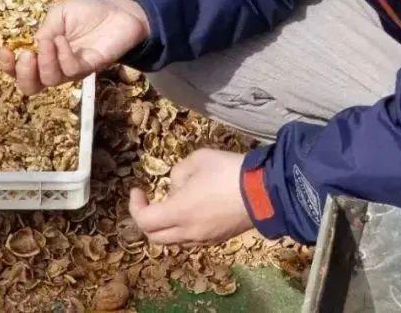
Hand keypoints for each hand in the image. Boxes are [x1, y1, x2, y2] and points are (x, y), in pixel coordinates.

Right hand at [0, 0, 148, 94]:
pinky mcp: (89, 67)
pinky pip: (71, 70)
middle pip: (31, 86)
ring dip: (44, 62)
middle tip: (25, 55)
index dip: (7, 66)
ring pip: (50, 80)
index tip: (4, 50)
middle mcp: (54, 67)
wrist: (117, 12)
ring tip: (49, 41)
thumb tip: (31, 44)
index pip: (18, 70)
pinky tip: (63, 41)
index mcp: (42, 54)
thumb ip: (44, 28)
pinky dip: (62, 56)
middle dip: (22, 74)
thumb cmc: (87, 14)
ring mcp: (72, 70)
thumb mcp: (59, 14)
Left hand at [129, 149, 252, 245]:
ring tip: (174, 205)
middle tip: (151, 201)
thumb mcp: (198, 159)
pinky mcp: (217, 239)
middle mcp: (187, 232)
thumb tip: (176, 187)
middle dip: (147, 219)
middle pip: (154, 237)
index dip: (136, 206)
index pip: (144, 220)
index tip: (138, 189)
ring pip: (173, 241)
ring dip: (165, 226)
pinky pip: (190, 240)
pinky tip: (194, 211)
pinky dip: (183, 229)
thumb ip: (178, 172)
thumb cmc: (227, 172)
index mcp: (178, 212)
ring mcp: (203, 239)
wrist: (264, 192)